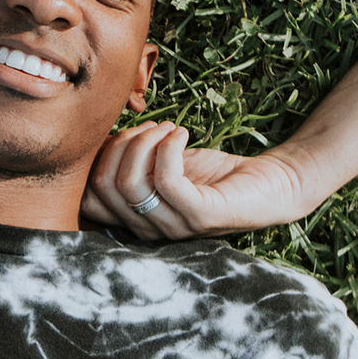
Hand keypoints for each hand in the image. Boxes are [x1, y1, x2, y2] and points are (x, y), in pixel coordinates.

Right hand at [82, 121, 308, 239]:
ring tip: (168, 128)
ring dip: (144, 142)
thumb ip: (129, 162)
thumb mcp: (160, 166)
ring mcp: (175, 227)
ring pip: (128, 183)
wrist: (271, 182)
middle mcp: (150, 230)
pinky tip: (182, 133)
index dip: (96, 160)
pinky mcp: (201, 215)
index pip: (86, 200)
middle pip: (102, 185)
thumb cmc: (213, 173)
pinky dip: (168, 146)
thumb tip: (98, 139)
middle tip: (152, 127)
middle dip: (120, 144)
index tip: (126, 137)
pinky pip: (165, 179)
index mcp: (136, 219)